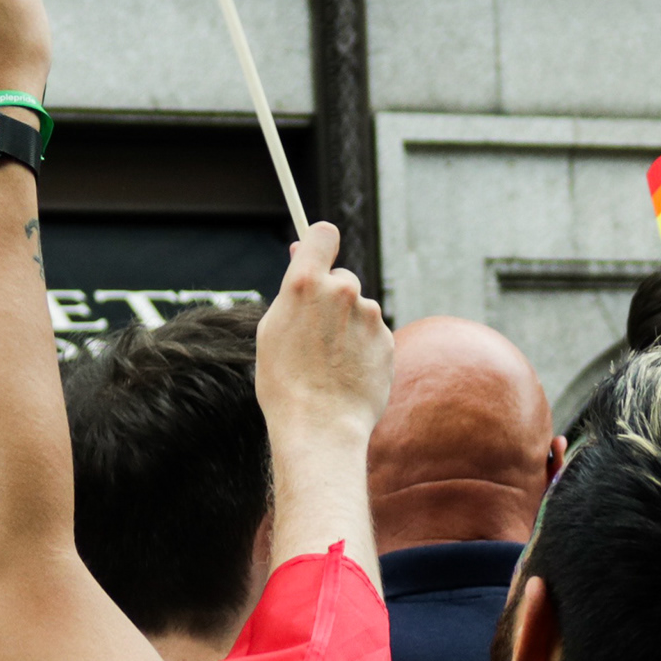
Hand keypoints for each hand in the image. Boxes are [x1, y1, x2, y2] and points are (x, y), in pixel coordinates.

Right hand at [255, 223, 391, 460]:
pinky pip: (372, 333)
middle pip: (341, 276)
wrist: (321, 426)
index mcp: (306, 283)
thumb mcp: (272, 330)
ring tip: (329, 363)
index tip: (317, 256)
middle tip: (314, 333)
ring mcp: (370, 315)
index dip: (319, 243)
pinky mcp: (388, 339)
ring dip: (347, 326)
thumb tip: (301, 255)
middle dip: (331, 296)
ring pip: (358, 309)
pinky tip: (347, 373)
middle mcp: (342, 291)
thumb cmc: (285, 382)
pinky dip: (362, 347)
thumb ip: (292, 290)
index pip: (323, 234)